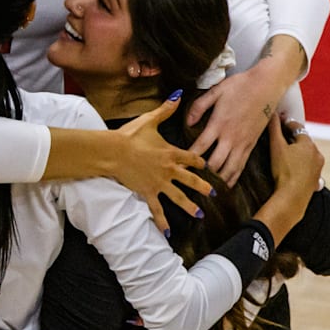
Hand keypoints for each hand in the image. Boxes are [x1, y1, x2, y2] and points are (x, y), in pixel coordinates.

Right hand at [113, 95, 213, 234]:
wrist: (114, 151)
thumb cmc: (130, 135)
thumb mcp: (150, 120)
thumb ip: (166, 110)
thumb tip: (178, 95)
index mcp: (171, 152)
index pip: (191, 158)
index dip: (200, 162)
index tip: (208, 166)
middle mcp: (169, 169)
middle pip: (190, 180)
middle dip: (204, 187)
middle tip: (215, 193)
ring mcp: (159, 183)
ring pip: (178, 197)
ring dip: (189, 206)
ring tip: (199, 215)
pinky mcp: (148, 192)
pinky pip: (157, 210)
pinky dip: (162, 222)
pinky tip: (168, 233)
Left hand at [186, 36, 304, 184]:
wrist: (267, 85)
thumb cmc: (240, 85)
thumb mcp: (216, 91)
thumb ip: (199, 106)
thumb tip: (187, 122)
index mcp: (219, 123)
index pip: (200, 146)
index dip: (188, 158)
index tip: (178, 165)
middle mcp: (231, 137)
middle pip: (214, 164)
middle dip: (201, 175)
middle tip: (189, 182)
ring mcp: (243, 143)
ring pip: (229, 169)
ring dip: (217, 180)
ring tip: (206, 189)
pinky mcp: (252, 145)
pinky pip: (241, 166)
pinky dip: (233, 177)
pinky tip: (225, 184)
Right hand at [269, 113, 322, 194]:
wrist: (292, 198)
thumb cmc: (284, 172)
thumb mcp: (276, 147)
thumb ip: (274, 128)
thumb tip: (272, 113)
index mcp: (308, 143)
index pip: (296, 127)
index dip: (286, 123)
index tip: (278, 122)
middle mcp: (317, 154)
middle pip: (303, 141)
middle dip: (292, 139)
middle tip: (280, 139)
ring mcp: (318, 169)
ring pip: (307, 156)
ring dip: (298, 154)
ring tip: (285, 156)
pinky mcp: (315, 181)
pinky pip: (308, 169)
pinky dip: (302, 167)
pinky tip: (293, 171)